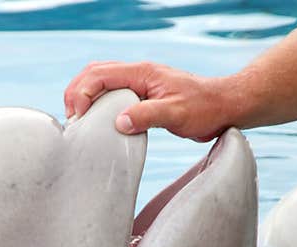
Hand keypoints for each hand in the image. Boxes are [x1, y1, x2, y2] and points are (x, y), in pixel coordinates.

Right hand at [63, 62, 239, 141]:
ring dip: (85, 98)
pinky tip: (98, 123)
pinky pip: (113, 95)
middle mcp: (137, 74)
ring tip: (79, 122)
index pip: (99, 75)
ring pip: (101, 83)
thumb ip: (147, 116)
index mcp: (141, 73)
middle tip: (72, 120)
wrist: (224, 107)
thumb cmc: (204, 108)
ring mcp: (140, 84)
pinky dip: (99, 106)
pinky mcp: (143, 96)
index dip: (81, 93)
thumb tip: (119, 123)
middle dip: (76, 93)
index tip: (78, 117)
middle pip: (94, 74)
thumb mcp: (176, 114)